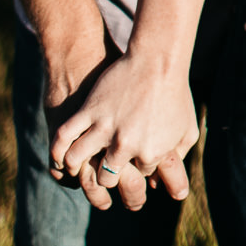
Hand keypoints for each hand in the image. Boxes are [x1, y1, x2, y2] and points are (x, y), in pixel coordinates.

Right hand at [48, 53, 197, 209]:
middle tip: (106, 172)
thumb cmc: (176, 94)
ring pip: (78, 160)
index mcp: (150, 153)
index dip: (136, 169)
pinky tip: (60, 155)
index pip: (137, 177)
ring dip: (76, 167)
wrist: (159, 61)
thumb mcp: (187, 129)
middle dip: (107, 177)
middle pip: (107, 177)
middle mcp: (125, 145)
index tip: (135, 163)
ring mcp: (105, 127)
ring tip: (77, 167)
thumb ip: (178, 159)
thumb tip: (161, 184)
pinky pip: (65, 137)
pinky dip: (58, 150)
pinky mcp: (89, 111)